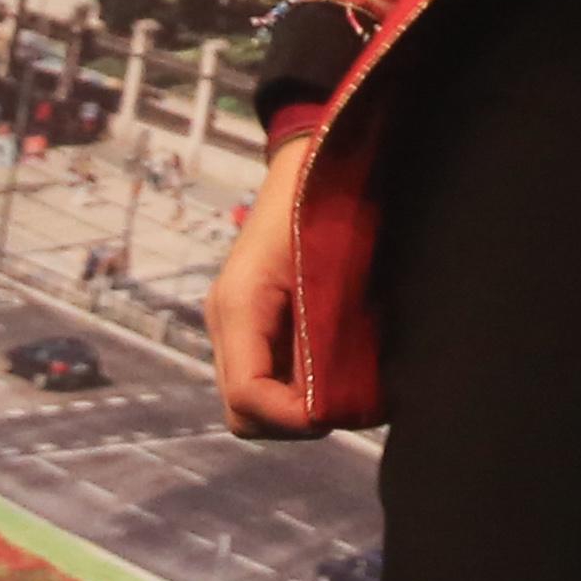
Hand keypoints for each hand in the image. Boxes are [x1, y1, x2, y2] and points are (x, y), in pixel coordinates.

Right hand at [207, 135, 322, 438]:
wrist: (310, 159)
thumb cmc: (323, 201)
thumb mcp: (329, 264)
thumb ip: (326, 328)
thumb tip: (337, 397)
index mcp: (238, 306)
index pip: (246, 395)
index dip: (291, 417)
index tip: (337, 416)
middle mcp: (228, 321)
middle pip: (243, 411)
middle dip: (294, 421)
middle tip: (350, 407)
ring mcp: (236, 323)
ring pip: (253, 400)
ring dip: (299, 407)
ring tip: (352, 391)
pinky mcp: (253, 322)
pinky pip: (267, 374)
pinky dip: (300, 386)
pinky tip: (342, 369)